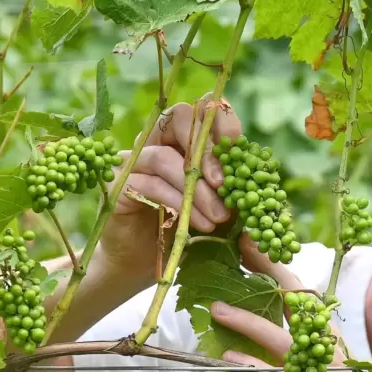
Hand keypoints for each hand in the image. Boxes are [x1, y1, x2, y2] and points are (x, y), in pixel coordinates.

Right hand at [100, 97, 241, 279]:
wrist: (144, 261)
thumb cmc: (185, 228)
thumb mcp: (216, 206)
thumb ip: (231, 190)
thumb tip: (253, 186)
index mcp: (184, 137)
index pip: (202, 110)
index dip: (221, 121)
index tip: (237, 146)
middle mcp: (157, 140)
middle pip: (180, 118)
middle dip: (207, 151)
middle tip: (224, 183)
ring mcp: (134, 160)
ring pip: (165, 157)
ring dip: (197, 188)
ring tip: (219, 217)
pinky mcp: (118, 185)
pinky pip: (150, 185)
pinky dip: (177, 203)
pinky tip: (197, 223)